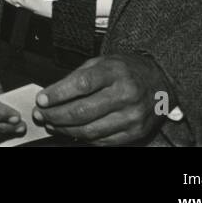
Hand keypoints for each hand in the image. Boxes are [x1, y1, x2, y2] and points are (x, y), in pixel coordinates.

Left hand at [32, 54, 171, 144]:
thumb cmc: (127, 71)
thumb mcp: (102, 62)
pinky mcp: (135, 133)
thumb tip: (52, 95)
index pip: (80, 85)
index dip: (57, 94)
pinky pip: (103, 141)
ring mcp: (132, 117)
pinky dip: (83, 138)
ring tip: (52, 124)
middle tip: (41, 115)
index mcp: (115, 72)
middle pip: (82, 111)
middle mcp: (125, 95)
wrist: (161, 83)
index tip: (42, 100)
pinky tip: (71, 131)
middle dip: (55, 115)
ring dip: (65, 129)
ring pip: (90, 130)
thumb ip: (78, 76)